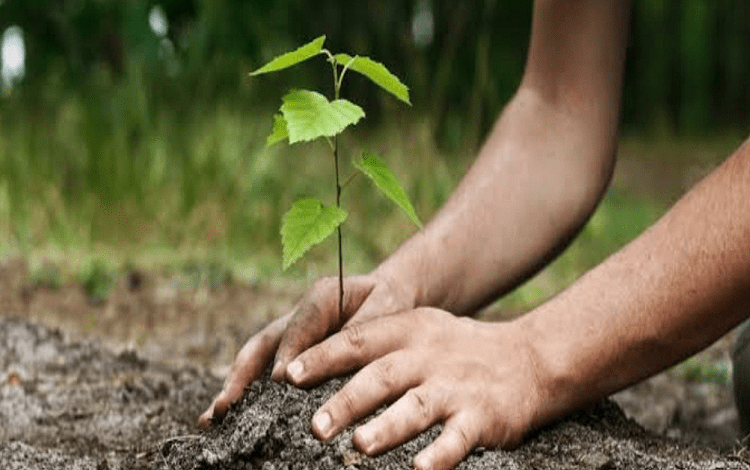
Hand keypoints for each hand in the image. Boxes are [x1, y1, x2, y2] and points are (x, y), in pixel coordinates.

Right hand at [198, 271, 415, 427]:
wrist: (390, 295)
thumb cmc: (390, 302)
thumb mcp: (387, 306)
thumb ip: (366, 326)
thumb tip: (345, 351)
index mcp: (322, 297)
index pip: (300, 325)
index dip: (289, 352)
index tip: (282, 380)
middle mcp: (298, 315)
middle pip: (263, 343)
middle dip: (242, 375)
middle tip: (227, 405)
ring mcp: (290, 334)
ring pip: (255, 359)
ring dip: (234, 387)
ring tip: (214, 418)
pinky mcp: (290, 353)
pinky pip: (263, 372)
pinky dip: (245, 394)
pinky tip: (227, 419)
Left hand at [285, 308, 541, 469]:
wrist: (529, 358)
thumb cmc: (457, 350)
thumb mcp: (420, 332)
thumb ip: (377, 346)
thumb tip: (312, 368)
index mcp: (409, 331)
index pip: (358, 342)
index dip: (323, 357)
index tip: (289, 375)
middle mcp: (429, 357)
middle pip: (382, 376)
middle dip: (348, 401)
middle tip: (316, 427)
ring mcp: (456, 387)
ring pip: (417, 408)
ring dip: (388, 427)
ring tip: (360, 446)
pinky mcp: (482, 417)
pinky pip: (457, 439)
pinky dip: (439, 455)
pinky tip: (419, 468)